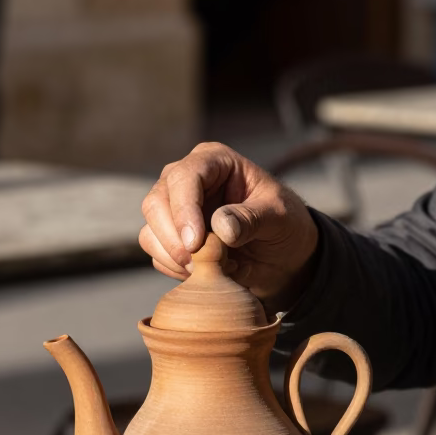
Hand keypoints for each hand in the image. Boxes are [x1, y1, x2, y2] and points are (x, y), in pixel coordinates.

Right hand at [139, 142, 318, 313]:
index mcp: (213, 161)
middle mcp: (187, 180)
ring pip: (150, 232)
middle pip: (155, 203)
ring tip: (212, 268)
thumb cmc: (285, 225)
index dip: (184, 210)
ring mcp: (174, 210)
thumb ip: (252, 218)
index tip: (196, 244)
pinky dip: (176, 270)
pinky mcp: (170, 238)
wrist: (284, 256)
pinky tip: (205, 272)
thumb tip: (220, 227)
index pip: (183, 177)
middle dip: (173, 238)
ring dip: (174, 257)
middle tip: (198, 263)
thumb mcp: (280, 218)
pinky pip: (156, 255)